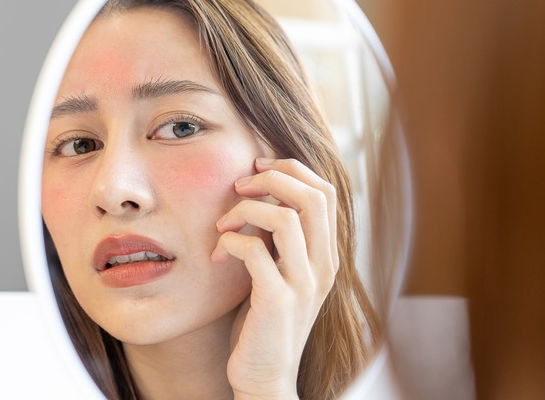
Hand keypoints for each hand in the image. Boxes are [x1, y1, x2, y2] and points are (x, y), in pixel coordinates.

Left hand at [211, 157, 338, 398]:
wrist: (266, 376)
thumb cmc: (266, 320)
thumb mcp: (282, 272)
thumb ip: (283, 240)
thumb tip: (262, 195)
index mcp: (327, 255)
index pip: (326, 191)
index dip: (292, 169)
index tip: (258, 169)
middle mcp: (324, 265)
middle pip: (312, 195)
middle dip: (271, 178)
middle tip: (239, 185)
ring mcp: (304, 283)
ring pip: (284, 217)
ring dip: (245, 210)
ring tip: (223, 225)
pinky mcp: (277, 300)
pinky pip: (254, 251)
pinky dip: (229, 243)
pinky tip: (217, 257)